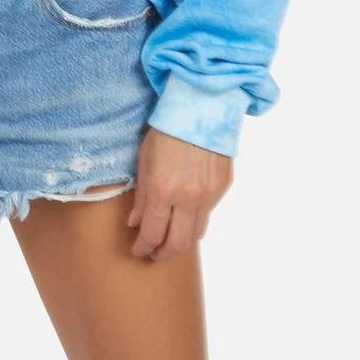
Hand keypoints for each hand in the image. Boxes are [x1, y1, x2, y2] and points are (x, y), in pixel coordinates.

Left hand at [126, 126, 232, 260]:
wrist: (201, 105)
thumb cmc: (166, 128)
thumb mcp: (144, 159)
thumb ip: (141, 196)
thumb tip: (135, 223)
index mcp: (163, 190)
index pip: (152, 235)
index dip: (143, 248)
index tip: (137, 250)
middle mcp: (188, 197)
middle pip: (178, 244)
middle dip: (163, 254)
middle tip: (153, 254)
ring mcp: (209, 194)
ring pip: (197, 233)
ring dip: (181, 240)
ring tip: (169, 238)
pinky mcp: (223, 186)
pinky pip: (208, 212)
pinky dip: (195, 219)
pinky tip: (185, 212)